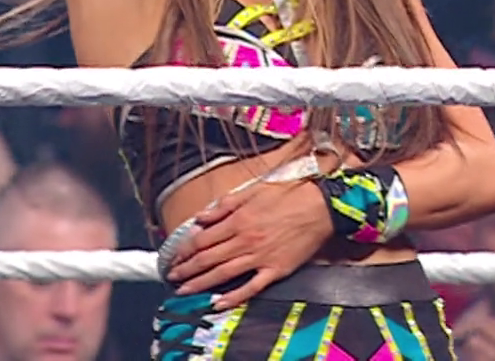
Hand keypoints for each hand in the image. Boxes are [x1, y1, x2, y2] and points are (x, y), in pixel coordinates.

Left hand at [165, 181, 334, 307]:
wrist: (322, 206)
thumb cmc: (289, 194)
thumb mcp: (253, 190)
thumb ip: (225, 205)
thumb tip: (201, 217)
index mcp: (238, 220)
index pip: (202, 239)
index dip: (185, 250)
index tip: (174, 257)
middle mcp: (245, 240)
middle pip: (208, 259)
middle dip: (186, 270)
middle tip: (172, 277)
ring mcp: (260, 258)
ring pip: (223, 274)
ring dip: (201, 284)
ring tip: (185, 291)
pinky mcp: (275, 270)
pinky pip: (251, 287)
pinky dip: (234, 296)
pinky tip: (219, 303)